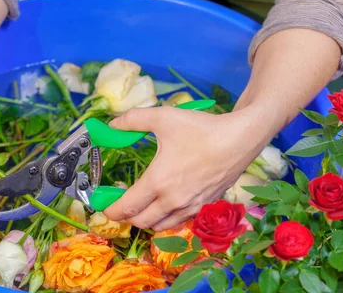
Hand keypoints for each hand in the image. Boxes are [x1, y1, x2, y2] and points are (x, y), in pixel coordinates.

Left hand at [103, 105, 272, 230]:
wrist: (239, 139)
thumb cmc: (201, 129)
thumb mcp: (163, 117)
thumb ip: (132, 120)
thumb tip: (111, 124)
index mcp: (158, 182)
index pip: (127, 207)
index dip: (111, 210)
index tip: (104, 206)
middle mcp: (172, 200)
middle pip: (141, 222)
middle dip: (127, 216)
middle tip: (120, 204)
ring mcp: (190, 206)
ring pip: (160, 225)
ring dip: (147, 220)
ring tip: (142, 205)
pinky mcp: (204, 206)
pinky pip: (179, 221)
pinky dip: (167, 218)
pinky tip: (166, 202)